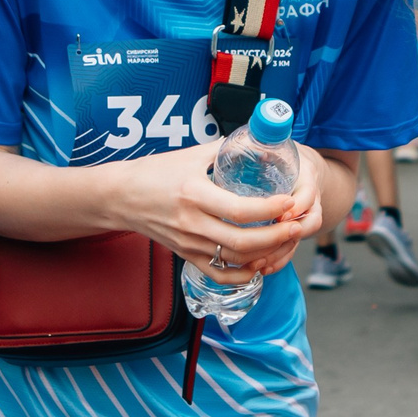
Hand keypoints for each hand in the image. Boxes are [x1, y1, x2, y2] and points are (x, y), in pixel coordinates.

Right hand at [108, 140, 320, 278]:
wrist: (120, 197)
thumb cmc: (153, 172)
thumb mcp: (188, 155)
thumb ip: (222, 151)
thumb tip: (254, 142)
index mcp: (194, 194)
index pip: (240, 210)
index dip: (270, 209)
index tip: (289, 200)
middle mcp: (192, 223)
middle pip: (243, 241)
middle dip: (277, 236)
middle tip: (297, 225)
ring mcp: (189, 244)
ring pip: (236, 259)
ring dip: (266, 253)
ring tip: (285, 240)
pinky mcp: (186, 256)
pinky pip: (220, 274)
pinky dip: (244, 273)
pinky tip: (260, 262)